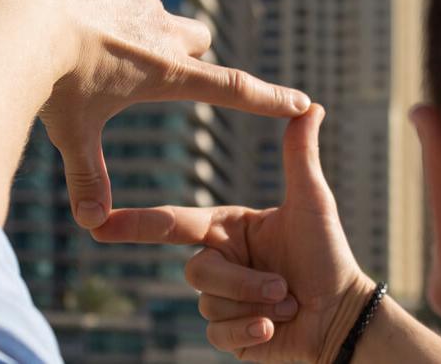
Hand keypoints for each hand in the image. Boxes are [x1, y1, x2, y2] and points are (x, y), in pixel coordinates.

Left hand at [5, 0, 309, 227]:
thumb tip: (92, 225)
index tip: (301, 101)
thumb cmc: (50, 79)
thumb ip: (86, 177)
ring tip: (78, 32)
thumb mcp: (72, 132)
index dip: (267, 98)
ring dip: (124, 19)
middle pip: (195, 38)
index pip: (231, 89)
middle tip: (137, 59)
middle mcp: (162, 30)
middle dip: (179, 49)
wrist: (20, 15)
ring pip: (147, 7)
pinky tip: (64, 1)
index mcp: (164, 73)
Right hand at [91, 105, 373, 361]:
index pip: (175, 223)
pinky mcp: (228, 335)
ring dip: (254, 305)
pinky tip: (275, 329)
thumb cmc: (329, 254)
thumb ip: (300, 156)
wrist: (342, 315)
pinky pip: (217, 335)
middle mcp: (219, 261)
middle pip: (196, 271)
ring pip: (208, 303)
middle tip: (283, 286)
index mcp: (227, 229)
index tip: (98, 222)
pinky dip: (249, 334)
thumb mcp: (312, 202)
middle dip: (243, 281)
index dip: (137, 223)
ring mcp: (222, 299)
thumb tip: (312, 105)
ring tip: (289, 302)